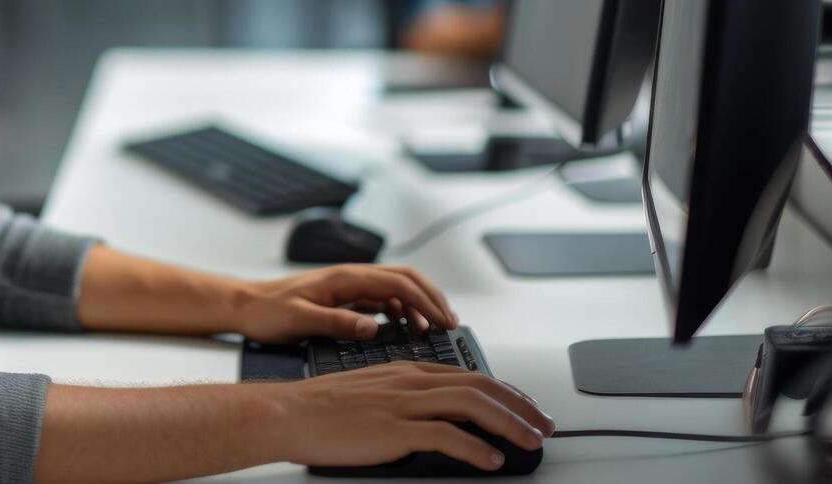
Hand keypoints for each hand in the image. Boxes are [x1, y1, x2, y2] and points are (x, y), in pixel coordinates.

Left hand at [234, 265, 457, 342]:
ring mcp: (348, 286)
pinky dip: (401, 310)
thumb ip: (337, 323)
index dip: (426, 301)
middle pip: (404, 278)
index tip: (444, 321)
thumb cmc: (267, 312)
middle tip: (450, 323)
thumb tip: (373, 327)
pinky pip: (382, 298)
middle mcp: (350, 277)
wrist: (245, 305)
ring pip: (396, 288)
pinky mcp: (344, 297)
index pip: (398, 283)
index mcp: (344, 278)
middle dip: (432, 298)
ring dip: (418, 304)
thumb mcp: (300, 320)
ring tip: (432, 329)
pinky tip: (405, 327)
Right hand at [271, 362, 553, 471]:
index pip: (469, 375)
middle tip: (543, 425)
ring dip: (510, 424)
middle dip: (520, 406)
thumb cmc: (320, 408)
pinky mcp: (394, 428)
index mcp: (406, 371)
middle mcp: (410, 381)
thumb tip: (431, 419)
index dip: (504, 391)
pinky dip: (475, 448)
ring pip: (472, 404)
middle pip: (480, 386)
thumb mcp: (370, 392)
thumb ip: (403, 398)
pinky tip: (490, 461)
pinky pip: (446, 436)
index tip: (525, 407)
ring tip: (530, 441)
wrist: (287, 412)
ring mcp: (403, 403)